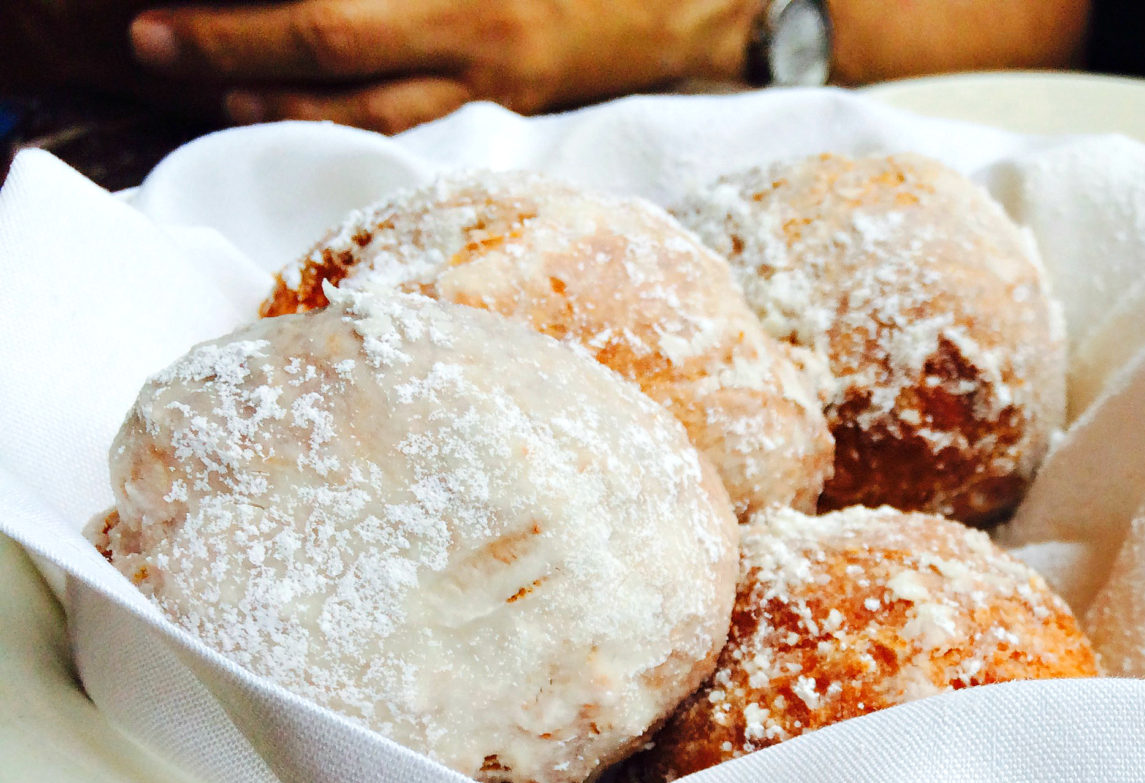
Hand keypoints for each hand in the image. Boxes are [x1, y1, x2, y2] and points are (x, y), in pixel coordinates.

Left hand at [126, 0, 763, 131]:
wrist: (708, 5)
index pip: (340, 5)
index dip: (255, 11)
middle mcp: (479, 38)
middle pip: (331, 49)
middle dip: (231, 44)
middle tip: (148, 37)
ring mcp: (494, 84)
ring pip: (365, 106)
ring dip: (277, 100)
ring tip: (208, 89)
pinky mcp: (508, 104)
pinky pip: (409, 123)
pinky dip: (342, 119)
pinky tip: (294, 113)